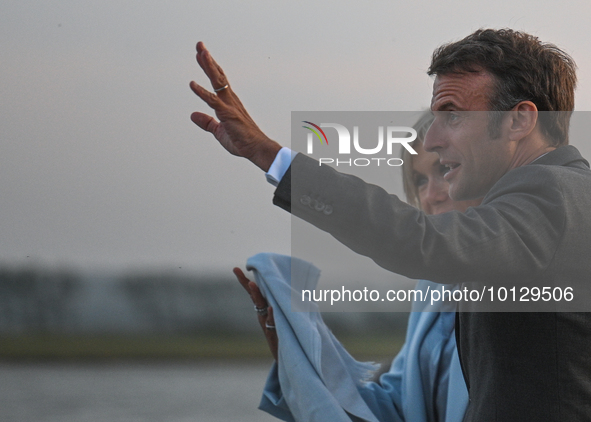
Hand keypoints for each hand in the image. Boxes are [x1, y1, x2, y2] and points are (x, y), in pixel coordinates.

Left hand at [190, 42, 281, 171]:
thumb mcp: (219, 131)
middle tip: (199, 44)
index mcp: (229, 102)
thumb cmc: (242, 140)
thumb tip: (193, 115)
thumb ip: (207, 122)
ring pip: (217, 82)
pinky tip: (192, 84)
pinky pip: (213, 101)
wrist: (256, 149)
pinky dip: (201, 92)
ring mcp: (229, 106)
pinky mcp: (228, 114)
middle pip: (218, 75)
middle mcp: (230, 100)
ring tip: (201, 52)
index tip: (201, 54)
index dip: (209, 66)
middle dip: (208, 60)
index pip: (218, 80)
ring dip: (208, 67)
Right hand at [234, 267, 277, 360]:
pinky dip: (271, 315)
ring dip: (257, 295)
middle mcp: (262, 314)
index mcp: (263, 308)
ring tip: (252, 284)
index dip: (244, 280)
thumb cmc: (283, 332)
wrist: (286, 355)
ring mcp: (267, 323)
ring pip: (261, 307)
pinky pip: (272, 322)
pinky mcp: (273, 333)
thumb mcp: (279, 316)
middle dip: (249, 285)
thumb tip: (280, 283)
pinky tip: (271, 308)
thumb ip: (277, 303)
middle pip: (255, 297)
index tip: (235, 268)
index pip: (253, 292)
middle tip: (244, 274)